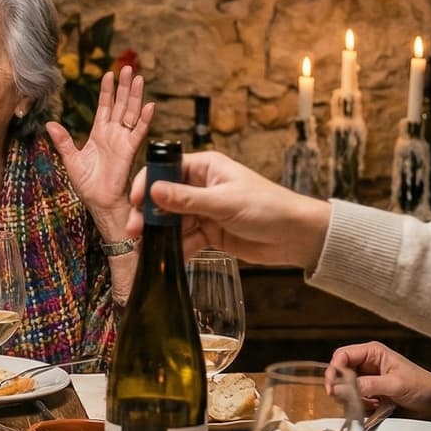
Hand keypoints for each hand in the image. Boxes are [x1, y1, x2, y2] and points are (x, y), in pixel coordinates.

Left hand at [46, 65, 154, 235]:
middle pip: (121, 105)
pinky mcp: (129, 151)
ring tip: (140, 79)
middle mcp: (113, 134)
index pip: (105, 107)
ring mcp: (123, 141)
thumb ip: (63, 140)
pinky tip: (150, 106)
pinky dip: (145, 120)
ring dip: (136, 96)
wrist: (99, 202)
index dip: (108, 91)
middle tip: (130, 68)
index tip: (109, 74)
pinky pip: (139, 133)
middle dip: (125, 87)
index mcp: (99, 134)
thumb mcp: (71, 159)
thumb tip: (50, 124)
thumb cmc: (88, 184)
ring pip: (131, 113)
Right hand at [125, 150, 331, 266]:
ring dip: (159, 236)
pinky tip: (165, 262)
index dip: (147, 184)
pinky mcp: (210, 233)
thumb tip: (154, 191)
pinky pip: (186, 240)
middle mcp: (201, 186)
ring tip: (145, 252)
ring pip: (172, 222)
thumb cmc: (267, 207)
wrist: (296, 236)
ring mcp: (204, 211)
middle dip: (148, 216)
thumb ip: (187, 200)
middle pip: (164, 199)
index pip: (166, 170)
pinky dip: (175, 250)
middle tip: (134, 233)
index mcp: (205, 168)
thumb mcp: (224, 202)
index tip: (134, 202)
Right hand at [328, 341, 430, 420]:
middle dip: (341, 387)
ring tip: (369, 404)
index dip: (335, 370)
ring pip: (346, 387)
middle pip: (341, 372)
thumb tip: (343, 388)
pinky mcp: (372, 394)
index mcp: (373, 353)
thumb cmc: (423, 386)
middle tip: (343, 399)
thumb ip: (368, 385)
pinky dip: (360, 405)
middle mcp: (368, 364)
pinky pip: (356, 399)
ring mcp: (369, 379)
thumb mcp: (395, 384)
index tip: (334, 387)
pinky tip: (375, 408)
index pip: (342, 356)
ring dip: (352, 398)